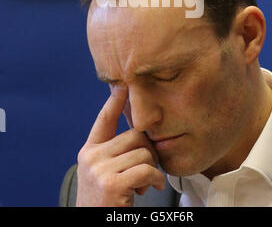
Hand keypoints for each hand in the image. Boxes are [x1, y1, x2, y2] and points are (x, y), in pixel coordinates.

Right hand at [76, 86, 164, 206]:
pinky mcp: (111, 183)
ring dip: (152, 168)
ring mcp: (99, 169)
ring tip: (146, 182)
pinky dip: (156, 179)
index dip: (114, 101)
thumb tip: (140, 136)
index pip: (104, 120)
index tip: (123, 85)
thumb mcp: (101, 173)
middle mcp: (91, 157)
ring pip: (143, 152)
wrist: (92, 225)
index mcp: (89, 152)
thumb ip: (113, 153)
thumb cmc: (104, 201)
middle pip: (134, 135)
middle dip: (148, 150)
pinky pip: (146, 169)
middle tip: (149, 168)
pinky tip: (152, 187)